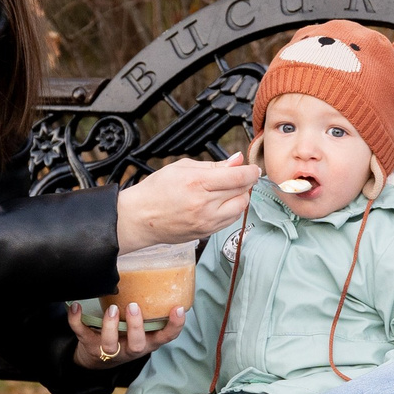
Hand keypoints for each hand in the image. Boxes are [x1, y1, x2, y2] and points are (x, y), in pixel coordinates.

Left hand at [70, 301, 186, 368]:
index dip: (174, 326)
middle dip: (136, 327)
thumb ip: (150, 310)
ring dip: (110, 326)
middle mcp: (130, 348)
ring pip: (110, 344)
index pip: (166, 337)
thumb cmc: (125, 334)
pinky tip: (76, 306)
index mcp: (147, 341)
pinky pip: (81, 333)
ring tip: (112, 309)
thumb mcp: (142, 327)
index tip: (177, 309)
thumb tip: (160, 271)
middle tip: (133, 306)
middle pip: (137, 345)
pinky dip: (76, 320)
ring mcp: (108, 349)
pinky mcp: (89, 345)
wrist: (97, 357)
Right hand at [116, 158, 257, 250]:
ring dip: (240, 197)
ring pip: (240, 208)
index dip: (251, 172)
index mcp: (197, 183)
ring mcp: (206, 222)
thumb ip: (213, 165)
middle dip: (246, 183)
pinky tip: (221, 203)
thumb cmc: (156, 191)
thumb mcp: (182, 167)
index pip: (238, 177)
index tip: (253, 168)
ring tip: (228, 190)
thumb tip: (237, 160)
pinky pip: (231, 220)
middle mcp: (204, 204)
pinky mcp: (206, 233)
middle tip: (239, 177)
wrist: (140, 218)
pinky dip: (232, 210)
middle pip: (242, 192)